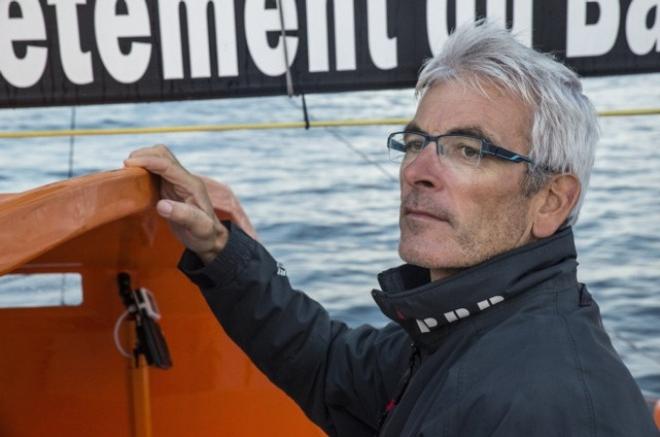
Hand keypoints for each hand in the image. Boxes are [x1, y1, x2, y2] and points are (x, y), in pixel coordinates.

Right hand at [124, 145, 228, 263]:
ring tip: (127, 172)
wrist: (209, 237)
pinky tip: (134, 179)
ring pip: (158, 159)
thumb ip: (183, 216)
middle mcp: (184, 179)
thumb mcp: (200, 228)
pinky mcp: (168, 188)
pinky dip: (142, 170)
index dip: (148, 161)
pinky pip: (154, 171)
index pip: (168, 165)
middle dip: (143, 155)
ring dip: (142, 160)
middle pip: (163, 154)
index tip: (128, 163)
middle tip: (126, 168)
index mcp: (191, 185)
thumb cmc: (206, 234)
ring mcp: (176, 182)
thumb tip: (162, 205)